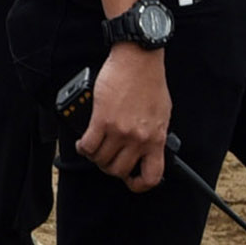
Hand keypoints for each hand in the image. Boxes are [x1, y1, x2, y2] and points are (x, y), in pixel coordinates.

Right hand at [81, 41, 171, 192]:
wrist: (139, 60)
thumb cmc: (150, 81)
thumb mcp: (162, 113)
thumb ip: (154, 133)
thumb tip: (146, 147)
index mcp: (156, 138)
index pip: (152, 175)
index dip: (139, 184)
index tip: (131, 180)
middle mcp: (139, 138)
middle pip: (119, 170)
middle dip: (110, 168)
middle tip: (107, 158)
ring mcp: (120, 131)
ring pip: (101, 160)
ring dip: (95, 157)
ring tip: (94, 148)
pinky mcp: (102, 120)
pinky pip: (88, 146)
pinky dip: (83, 148)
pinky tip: (84, 142)